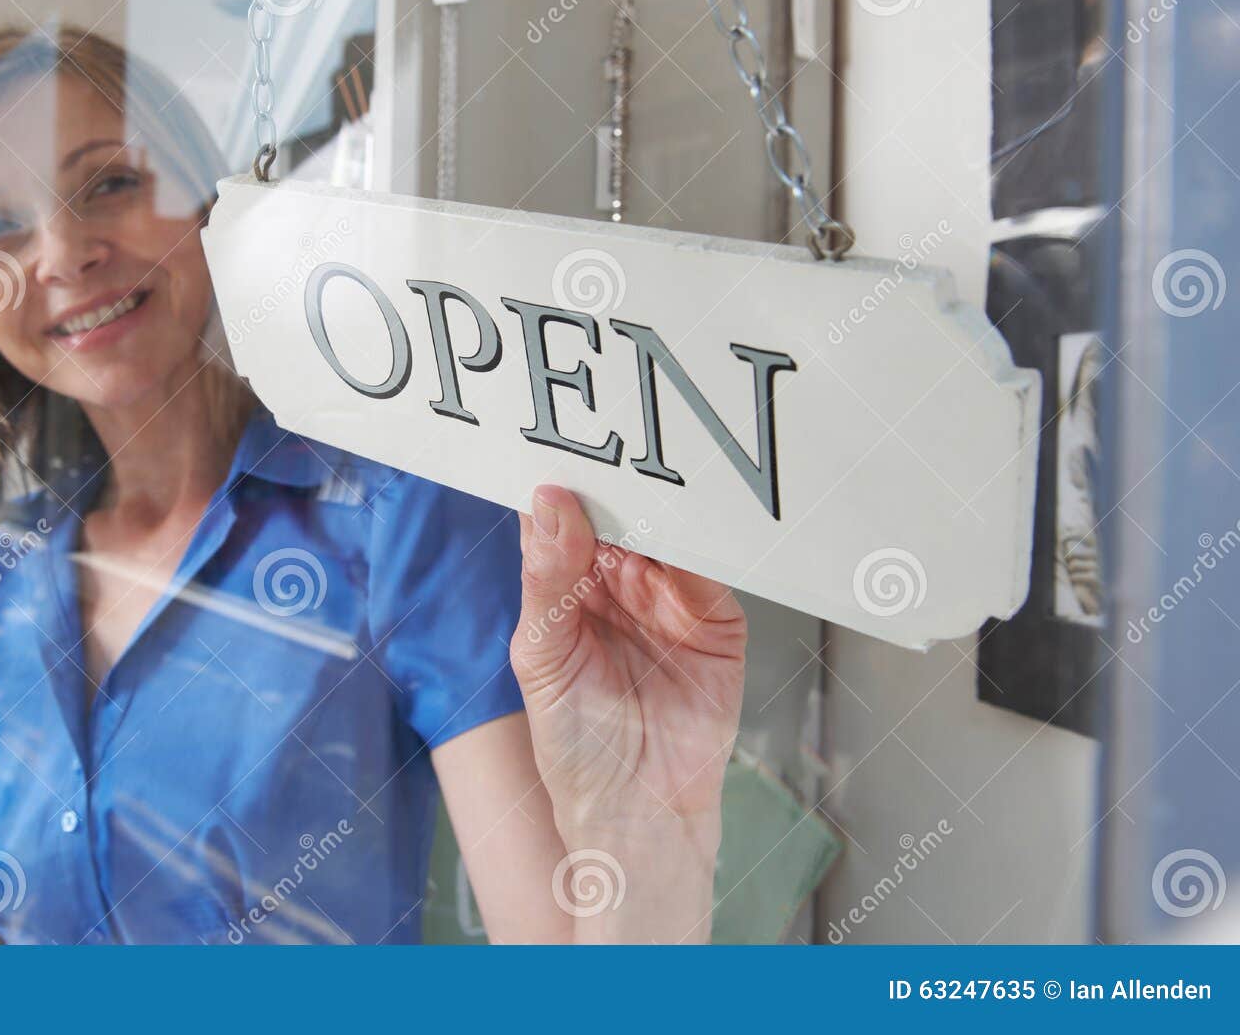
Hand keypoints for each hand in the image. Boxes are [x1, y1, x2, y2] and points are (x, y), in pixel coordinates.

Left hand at [510, 485, 746, 939]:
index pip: (562, 519)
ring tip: (645, 489)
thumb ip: (547, 578)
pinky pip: (710, 569)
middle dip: (613, 487)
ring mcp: (668, 598)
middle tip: (608, 452)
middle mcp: (617, 584)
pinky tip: (684, 530)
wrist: (637, 812)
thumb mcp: (542, 655)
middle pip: (618, 515)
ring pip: (665, 533)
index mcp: (566, 587)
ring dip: (657, 512)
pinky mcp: (715, 619)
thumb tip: (548, 504)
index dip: (560, 484)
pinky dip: (700, 546)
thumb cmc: (577, 745)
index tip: (554, 446)